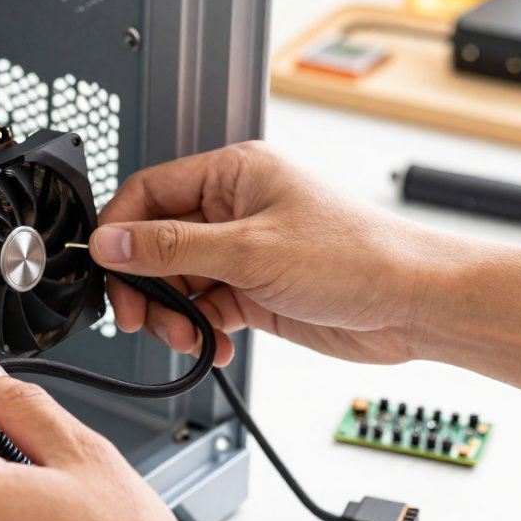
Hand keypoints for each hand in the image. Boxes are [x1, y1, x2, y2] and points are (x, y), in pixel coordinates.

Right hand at [91, 141, 443, 364]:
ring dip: (174, 315)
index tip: (105, 268)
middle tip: (139, 317)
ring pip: (178, 282)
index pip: (150, 193)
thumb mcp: (251, 251)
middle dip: (145, 284)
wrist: (415, 304)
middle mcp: (235, 209)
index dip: (120, 231)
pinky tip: (212, 344)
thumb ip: (173, 248)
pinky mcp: (255, 289)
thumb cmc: (358, 257)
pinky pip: (205, 308)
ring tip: (188, 336)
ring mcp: (244, 251)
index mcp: (234, 175)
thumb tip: (113, 242)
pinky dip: (200, 331)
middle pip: (157, 243)